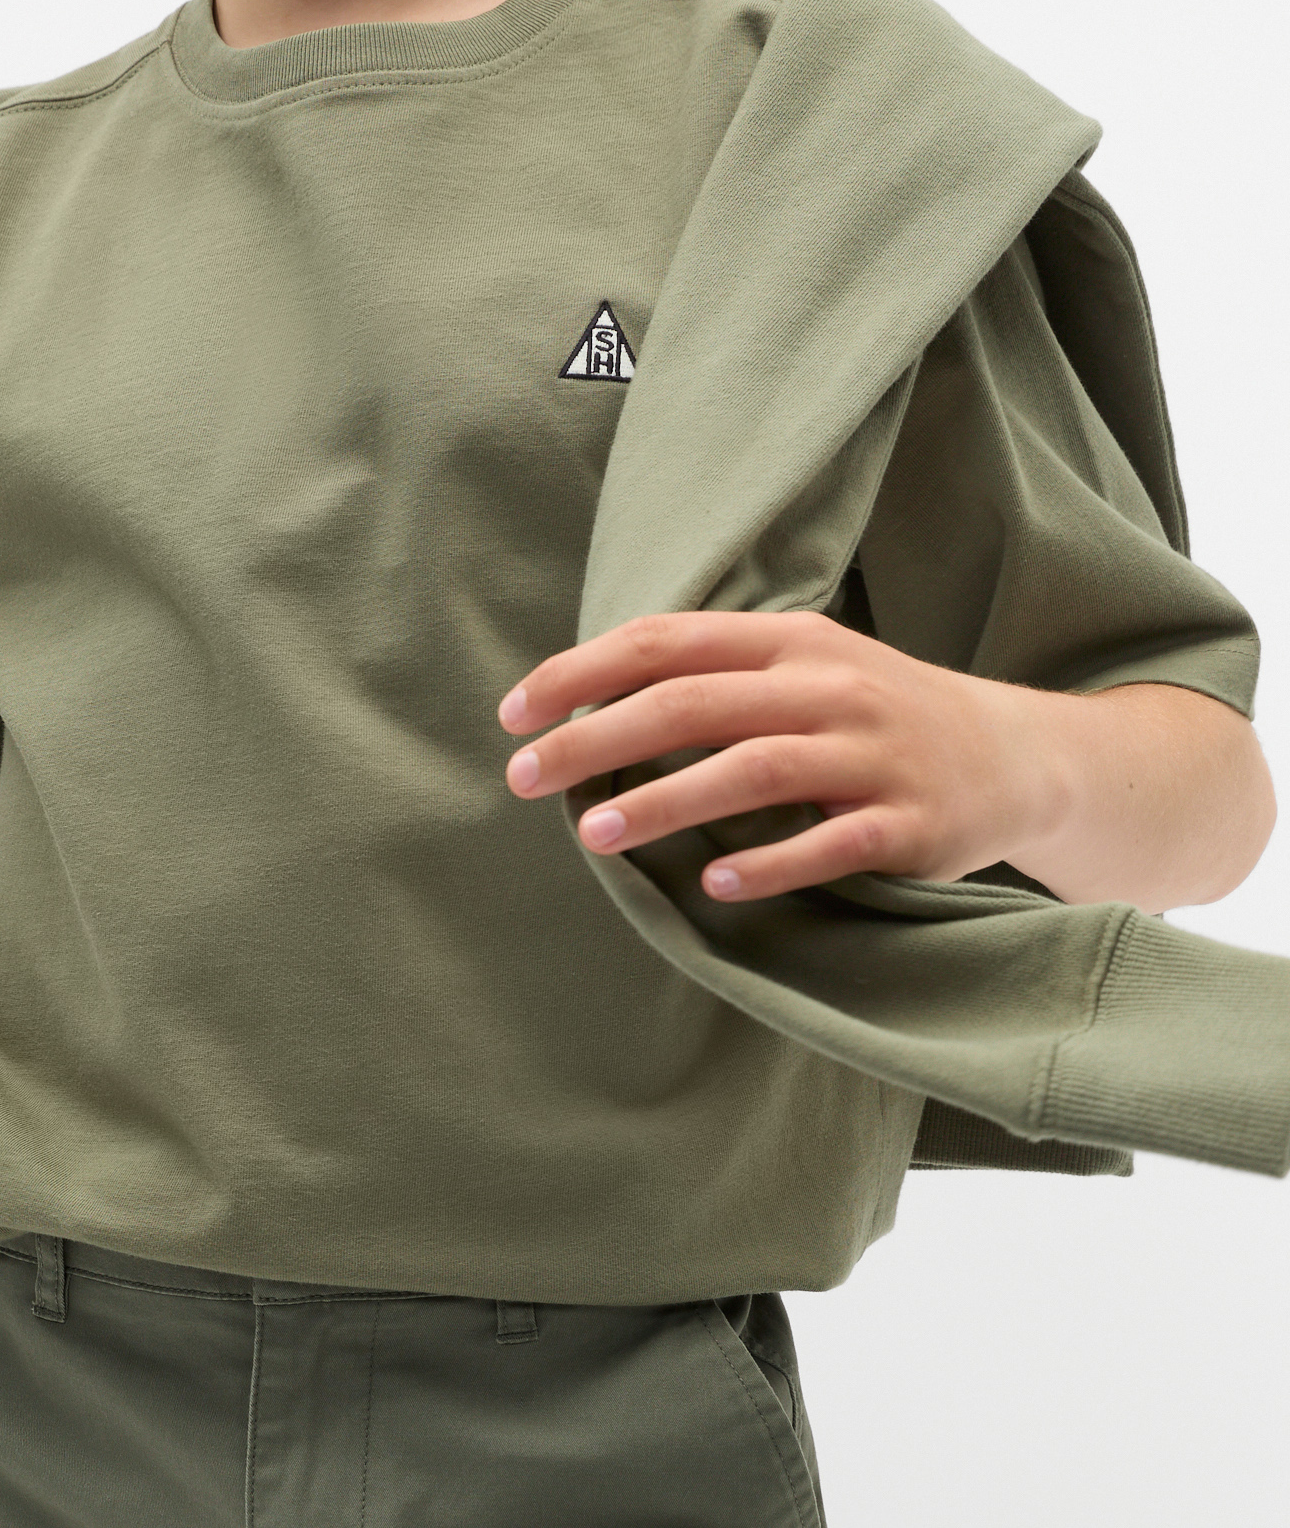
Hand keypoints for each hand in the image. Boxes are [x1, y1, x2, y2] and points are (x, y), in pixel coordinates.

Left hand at [499, 608, 1065, 902]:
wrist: (1016, 757)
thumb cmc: (879, 719)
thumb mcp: (806, 671)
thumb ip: (717, 677)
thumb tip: (590, 703)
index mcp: (791, 642)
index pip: (665, 644)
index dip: (581, 674)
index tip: (512, 714)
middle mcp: (829, 686)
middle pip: (692, 703)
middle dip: (595, 740)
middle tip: (522, 779)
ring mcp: (873, 752)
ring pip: (753, 767)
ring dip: (664, 801)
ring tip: (594, 836)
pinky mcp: (909, 821)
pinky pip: (831, 842)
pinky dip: (771, 862)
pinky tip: (715, 884)